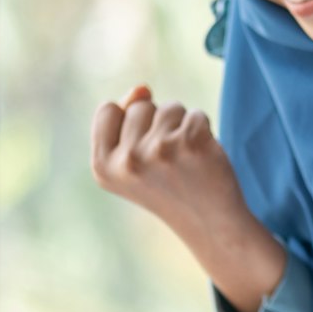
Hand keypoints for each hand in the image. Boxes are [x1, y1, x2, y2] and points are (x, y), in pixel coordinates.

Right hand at [90, 85, 256, 241]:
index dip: (129, 123)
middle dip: (158, 126)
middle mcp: (127, 160)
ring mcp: (159, 150)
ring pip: (170, 107)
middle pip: (140, 106)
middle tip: (167, 163)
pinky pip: (196, 115)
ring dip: (182, 127)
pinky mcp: (191, 143)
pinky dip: (204, 132)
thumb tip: (142, 88)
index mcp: (102, 166)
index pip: (107, 109)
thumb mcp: (131, 160)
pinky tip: (202, 159)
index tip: (143, 155)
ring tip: (185, 160)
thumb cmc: (169, 186)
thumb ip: (125, 120)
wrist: (209, 223)